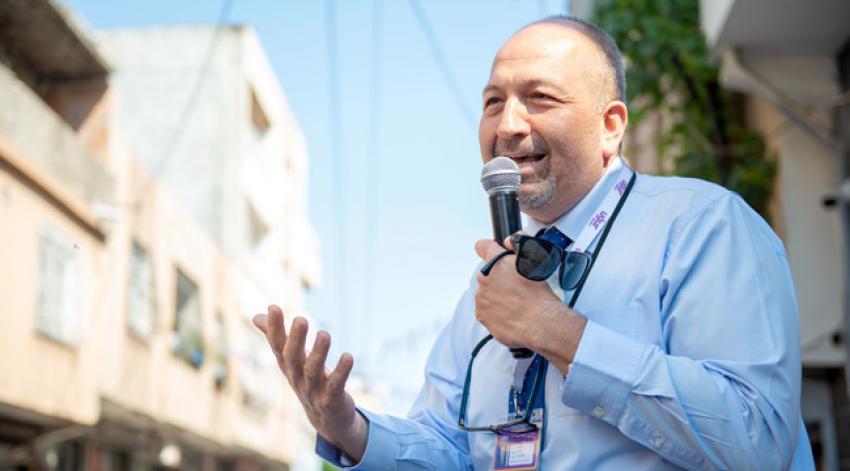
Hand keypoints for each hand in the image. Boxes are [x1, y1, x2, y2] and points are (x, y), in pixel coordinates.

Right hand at [253, 305, 366, 461]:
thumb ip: (276, 337)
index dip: (274, 328)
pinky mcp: (331, 400)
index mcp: (288, 366)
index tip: (274, 307)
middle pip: (293, 358)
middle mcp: (297, 378)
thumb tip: (256, 316)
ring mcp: (313, 391)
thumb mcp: (292, 359)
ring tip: (325, 334)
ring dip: (319, 353)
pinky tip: (348, 357)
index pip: (277, 346)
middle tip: (301, 319)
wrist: (327, 419)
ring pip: (313, 371)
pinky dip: (341, 372)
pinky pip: (335, 385)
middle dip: (296, 339)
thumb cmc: (309, 381)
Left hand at [475, 238, 585, 370]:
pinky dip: (496, 312)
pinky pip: (487, 311)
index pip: (483, 246)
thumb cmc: (539, 294)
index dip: (488, 247)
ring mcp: (481, 298)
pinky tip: (511, 313)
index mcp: (495, 262)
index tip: (491, 250)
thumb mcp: (534, 259)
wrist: (540, 322)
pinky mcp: (482, 316)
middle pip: (487, 274)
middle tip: (516, 286)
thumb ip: (518, 244)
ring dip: (497, 296)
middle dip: (498, 278)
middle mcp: (484, 279)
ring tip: (516, 303)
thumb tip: (508, 241)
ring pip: (486, 293)